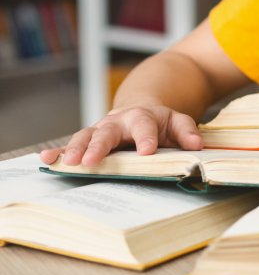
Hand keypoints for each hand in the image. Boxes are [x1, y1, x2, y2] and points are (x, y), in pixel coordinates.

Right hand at [39, 105, 203, 165]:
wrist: (141, 111)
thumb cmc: (160, 122)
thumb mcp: (178, 122)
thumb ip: (187, 131)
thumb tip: (196, 145)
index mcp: (142, 117)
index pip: (144, 126)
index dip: (146, 138)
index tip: (147, 151)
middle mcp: (117, 122)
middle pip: (107, 132)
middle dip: (98, 146)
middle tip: (91, 161)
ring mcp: (100, 130)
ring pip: (85, 137)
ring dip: (74, 150)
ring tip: (67, 163)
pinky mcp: (88, 141)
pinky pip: (71, 146)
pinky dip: (58, 153)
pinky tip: (46, 160)